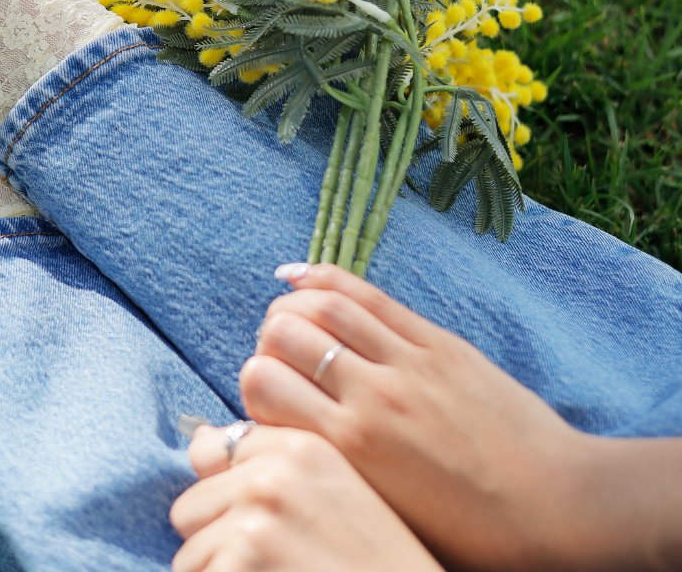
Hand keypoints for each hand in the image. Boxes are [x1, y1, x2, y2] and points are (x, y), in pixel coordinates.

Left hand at [169, 423, 441, 571]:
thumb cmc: (376, 571)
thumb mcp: (335, 500)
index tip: (269, 535)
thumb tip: (199, 443)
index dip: (234, 504)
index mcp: (306, 447)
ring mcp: (261, 512)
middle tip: (279, 571)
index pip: (220, 454)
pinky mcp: (244, 556)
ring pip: (189, 548)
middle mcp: (281, 469)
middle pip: (195, 503)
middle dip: (219, 543)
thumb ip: (270, 462)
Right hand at [244, 263, 589, 569]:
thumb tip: (274, 440)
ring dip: (291, 304)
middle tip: (278, 358)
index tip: (267, 400)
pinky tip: (299, 277)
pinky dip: (326, 279)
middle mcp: (372, 396)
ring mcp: (407, 362)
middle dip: (267, 341)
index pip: (262, 385)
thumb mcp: (383, 514)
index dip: (252, 385)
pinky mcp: (437, 342)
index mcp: (353, 448)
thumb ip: (327, 469)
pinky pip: (371, 296)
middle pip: (284, 336)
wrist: (556, 508)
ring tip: (284, 315)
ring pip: (324, 306)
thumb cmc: (470, 532)